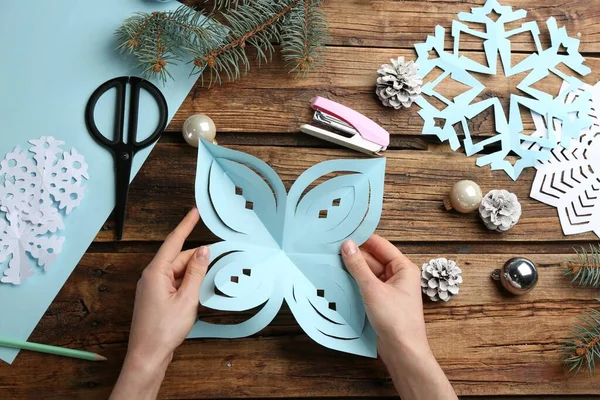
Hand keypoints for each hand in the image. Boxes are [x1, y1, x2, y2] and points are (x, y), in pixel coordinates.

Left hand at [111, 208, 208, 399]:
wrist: (147, 355)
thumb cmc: (164, 330)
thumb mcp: (187, 299)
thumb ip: (196, 272)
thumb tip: (203, 251)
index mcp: (156, 272)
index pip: (174, 242)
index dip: (186, 225)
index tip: (195, 211)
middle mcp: (151, 276)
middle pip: (178, 258)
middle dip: (197, 259)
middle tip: (216, 261)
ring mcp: (152, 288)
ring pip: (177, 271)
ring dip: (193, 275)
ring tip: (204, 286)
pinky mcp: (155, 298)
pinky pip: (174, 283)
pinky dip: (187, 284)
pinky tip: (195, 293)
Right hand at [342, 235, 455, 399]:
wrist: (403, 352)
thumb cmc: (396, 320)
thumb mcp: (373, 289)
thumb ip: (358, 266)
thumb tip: (347, 245)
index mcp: (403, 268)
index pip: (380, 245)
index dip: (362, 239)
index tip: (343, 234)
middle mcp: (398, 276)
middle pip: (373, 259)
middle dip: (354, 256)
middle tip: (332, 250)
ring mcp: (390, 289)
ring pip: (368, 273)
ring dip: (353, 270)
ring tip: (332, 263)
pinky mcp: (381, 301)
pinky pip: (366, 286)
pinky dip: (354, 283)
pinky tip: (340, 280)